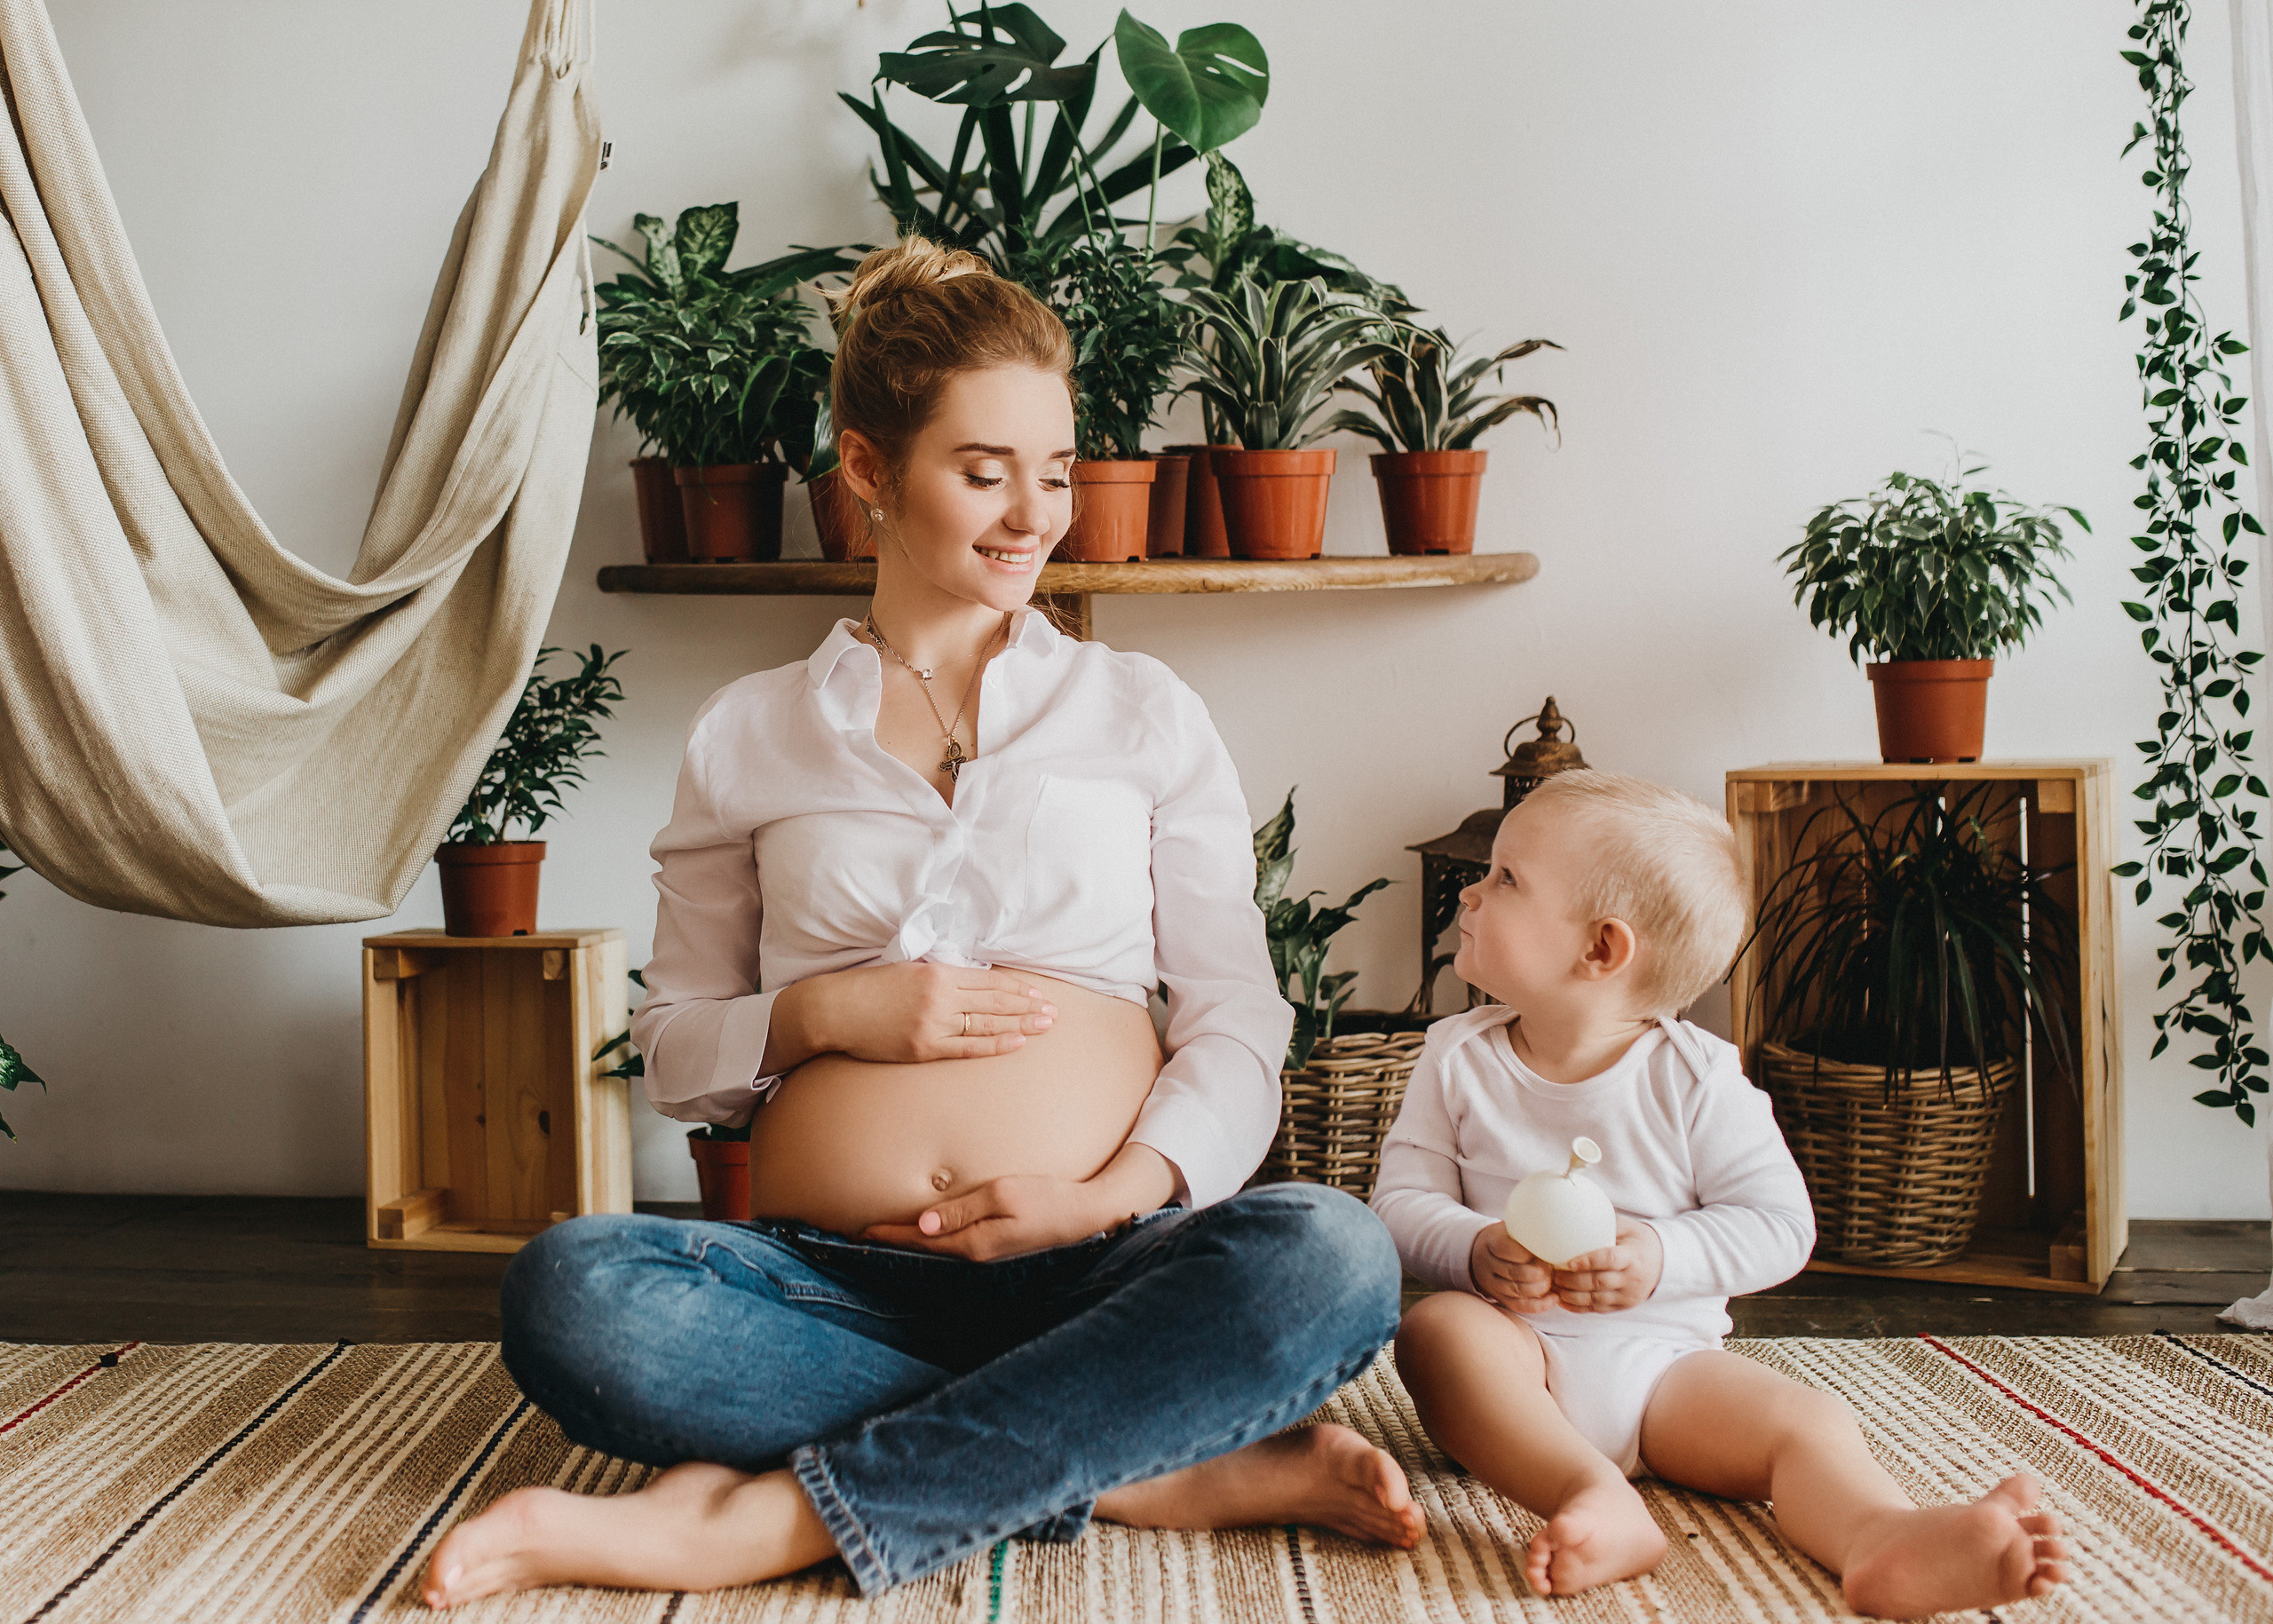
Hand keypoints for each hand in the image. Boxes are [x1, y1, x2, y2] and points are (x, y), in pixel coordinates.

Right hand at [766, 963, 1054, 1071]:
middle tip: (1054, 1012)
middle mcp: (940, 998)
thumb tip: (975, 982)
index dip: (1016, 988)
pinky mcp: (923, 1048)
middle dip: (1027, 1007)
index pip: (988, 981)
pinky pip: (966, 1048)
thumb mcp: (908, 970)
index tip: (1037, 993)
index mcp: (937, 973)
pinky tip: (1015, 1043)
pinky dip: (993, 1044)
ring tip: (1044, 1026)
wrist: (834, 1009)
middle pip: (995, 1002)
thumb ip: (942, 975)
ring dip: (1019, 1025)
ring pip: (986, 1025)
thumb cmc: (868, 988)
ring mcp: (933, 1025)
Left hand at [862, 1144, 1177, 1261]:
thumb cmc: (1048, 1198)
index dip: (887, 1234)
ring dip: (910, 1239)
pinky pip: (954, 1241)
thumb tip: (923, 1223)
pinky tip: (926, 1230)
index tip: (856, 1231)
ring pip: (937, 1246)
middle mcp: (975, 1253)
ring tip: (884, 1232)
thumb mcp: (1004, 1194)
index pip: (918, 1239)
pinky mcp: (996, 1244)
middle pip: (923, 1247)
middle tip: (858, 1234)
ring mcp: (987, 1252)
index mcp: (972, 1243)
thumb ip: (963, 1209)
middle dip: (892, 1240)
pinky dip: (933, 1236)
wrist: (1087, 1215)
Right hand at [1469, 1225, 1557, 1312]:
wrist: (1483, 1252)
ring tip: (1552, 1282)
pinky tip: (1553, 1299)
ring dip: (1539, 1289)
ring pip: (1516, 1290)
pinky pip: (1518, 1305)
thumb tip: (1558, 1227)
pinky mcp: (1499, 1297)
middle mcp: (1487, 1263)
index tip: (1543, 1252)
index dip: (1526, 1253)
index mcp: (1491, 1241)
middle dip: (1536, 1273)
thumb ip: (1530, 1228)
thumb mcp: (1513, 1226)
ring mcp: (1491, 1282)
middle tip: (1550, 1269)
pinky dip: (1538, 1305)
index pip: (1504, 1248)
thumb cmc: (1508, 1237)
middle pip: (1512, 1272)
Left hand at [1549, 1217, 1662, 1312]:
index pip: (1610, 1260)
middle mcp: (1633, 1278)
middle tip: (1554, 1275)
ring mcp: (1629, 1295)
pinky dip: (1579, 1307)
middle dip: (1573, 1281)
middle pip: (1600, 1282)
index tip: (1568, 1262)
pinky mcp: (1623, 1306)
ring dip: (1572, 1296)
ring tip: (1555, 1287)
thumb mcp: (1626, 1227)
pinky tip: (1563, 1300)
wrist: (1663, 1262)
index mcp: (1634, 1255)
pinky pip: (1598, 1310)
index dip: (1589, 1262)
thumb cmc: (1638, 1240)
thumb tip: (1573, 1213)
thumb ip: (1603, 1224)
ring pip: (1597, 1300)